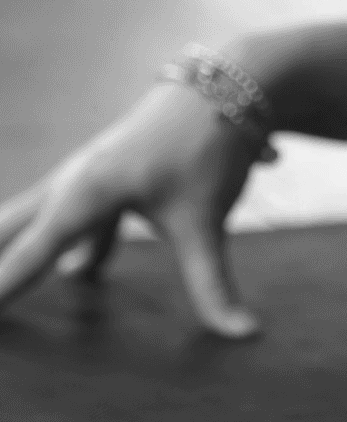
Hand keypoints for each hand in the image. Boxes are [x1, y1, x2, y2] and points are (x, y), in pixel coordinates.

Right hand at [0, 83, 265, 337]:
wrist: (231, 86)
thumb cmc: (210, 147)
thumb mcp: (208, 222)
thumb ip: (214, 284)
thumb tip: (245, 335)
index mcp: (88, 190)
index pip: (33, 251)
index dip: (2, 286)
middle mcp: (78, 177)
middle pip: (16, 226)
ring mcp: (94, 171)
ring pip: (41, 216)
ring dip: (19, 246)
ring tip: (5, 284)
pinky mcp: (117, 172)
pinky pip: (80, 214)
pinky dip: (71, 242)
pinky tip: (84, 272)